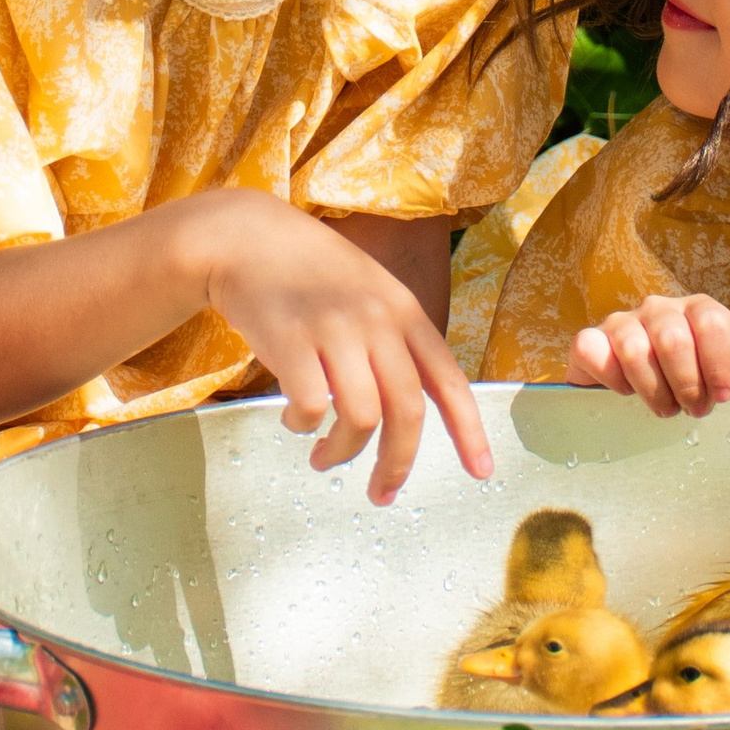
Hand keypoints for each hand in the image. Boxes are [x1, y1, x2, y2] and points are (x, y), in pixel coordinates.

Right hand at [192, 193, 491, 503]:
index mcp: (404, 311)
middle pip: (407, 412)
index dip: (470, 430)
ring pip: (360, 418)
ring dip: (343, 453)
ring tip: (325, 457)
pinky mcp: (291, 340)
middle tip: (383, 493)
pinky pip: (310, 409)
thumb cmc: (310, 271)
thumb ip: (395, 340)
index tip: (482, 472)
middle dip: (397, 464)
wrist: (247, 236)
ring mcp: (335, 329)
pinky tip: (293, 422)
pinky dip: (303, 428)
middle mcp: (377, 320)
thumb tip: (412, 408)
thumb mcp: (370, 291)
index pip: (449, 379)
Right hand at [567, 295, 729, 416]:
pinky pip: (590, 347)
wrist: (670, 421)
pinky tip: (624, 393)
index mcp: (700, 311)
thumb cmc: (712, 395)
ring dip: (654, 390)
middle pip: (672, 338)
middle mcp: (660, 310)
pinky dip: (610, 377)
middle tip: (694, 408)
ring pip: (633, 347)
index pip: (712, 322)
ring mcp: (622, 324)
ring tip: (666, 408)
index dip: (719, 367)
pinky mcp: (590, 343)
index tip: (722, 397)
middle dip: (687, 385)